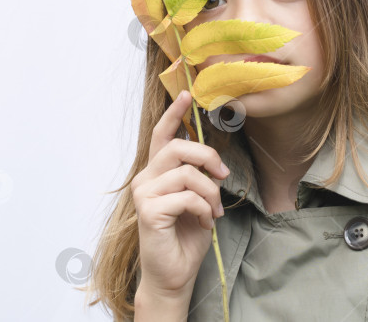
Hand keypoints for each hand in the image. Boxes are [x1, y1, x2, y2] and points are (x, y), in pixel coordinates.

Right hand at [131, 90, 229, 296]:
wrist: (175, 273)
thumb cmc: (185, 236)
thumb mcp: (198, 199)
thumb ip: (198, 176)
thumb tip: (214, 161)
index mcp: (157, 172)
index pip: (163, 136)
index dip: (174, 114)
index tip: (187, 94)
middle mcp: (145, 179)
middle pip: (178, 147)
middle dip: (207, 157)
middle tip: (223, 176)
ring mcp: (144, 194)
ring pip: (187, 173)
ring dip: (210, 192)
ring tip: (214, 210)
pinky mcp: (148, 211)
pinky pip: (187, 197)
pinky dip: (204, 209)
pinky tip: (205, 222)